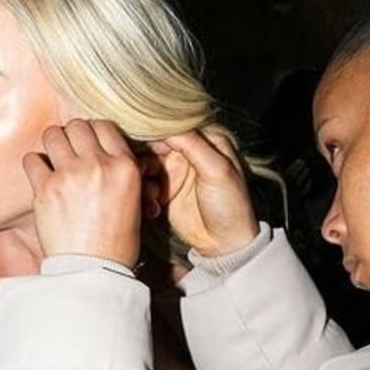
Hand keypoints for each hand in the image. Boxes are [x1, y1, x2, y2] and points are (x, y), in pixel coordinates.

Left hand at [24, 119, 142, 267]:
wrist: (92, 272)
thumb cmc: (116, 244)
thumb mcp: (135, 202)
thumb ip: (121, 172)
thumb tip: (104, 152)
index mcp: (125, 167)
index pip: (104, 125)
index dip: (93, 133)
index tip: (87, 144)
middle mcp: (98, 165)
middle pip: (77, 125)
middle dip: (72, 136)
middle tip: (69, 152)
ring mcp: (70, 175)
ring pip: (53, 134)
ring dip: (52, 145)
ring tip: (54, 161)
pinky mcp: (45, 189)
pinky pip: (31, 159)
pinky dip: (34, 166)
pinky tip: (41, 178)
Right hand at [145, 127, 258, 256]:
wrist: (225, 244)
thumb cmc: (231, 206)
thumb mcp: (216, 170)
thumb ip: (192, 145)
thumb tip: (164, 124)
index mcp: (205, 138)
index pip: (172, 125)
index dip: (152, 131)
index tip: (138, 142)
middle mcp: (188, 149)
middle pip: (153, 142)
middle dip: (142, 157)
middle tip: (138, 172)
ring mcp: (174, 169)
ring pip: (145, 162)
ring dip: (142, 179)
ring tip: (152, 197)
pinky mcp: (163, 188)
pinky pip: (143, 183)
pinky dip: (144, 195)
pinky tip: (153, 208)